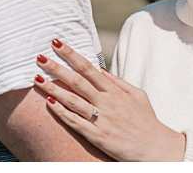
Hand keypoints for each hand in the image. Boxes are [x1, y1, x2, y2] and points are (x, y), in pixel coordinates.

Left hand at [34, 41, 185, 162]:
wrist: (155, 149)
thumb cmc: (146, 121)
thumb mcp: (137, 95)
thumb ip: (118, 82)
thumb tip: (100, 69)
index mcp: (114, 90)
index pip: (88, 67)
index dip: (71, 54)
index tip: (56, 43)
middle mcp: (106, 102)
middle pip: (76, 80)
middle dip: (56, 67)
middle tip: (39, 57)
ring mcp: (101, 119)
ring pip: (72, 100)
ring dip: (52, 88)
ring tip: (36, 78)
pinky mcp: (98, 136)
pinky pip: (76, 122)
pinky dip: (62, 113)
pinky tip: (50, 103)